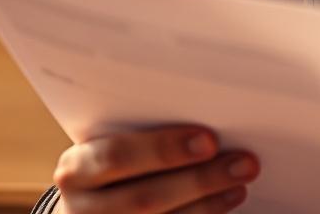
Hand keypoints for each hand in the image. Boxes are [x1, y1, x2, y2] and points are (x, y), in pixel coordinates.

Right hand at [52, 125, 259, 212]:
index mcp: (75, 169)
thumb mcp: (109, 142)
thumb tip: (206, 114)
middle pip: (144, 198)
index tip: (209, 140)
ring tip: (242, 181)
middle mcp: (81, 209)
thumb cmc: (110, 163)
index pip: (116, 157)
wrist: (87, 208)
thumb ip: (142, 131)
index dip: (163, 149)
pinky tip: (228, 201)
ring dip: (208, 203)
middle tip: (244, 162)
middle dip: (199, 180)